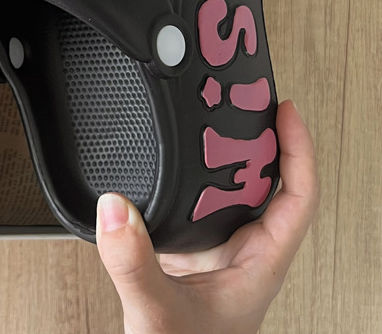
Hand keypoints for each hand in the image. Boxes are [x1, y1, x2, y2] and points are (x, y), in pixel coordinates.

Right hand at [96, 100, 317, 333]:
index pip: (297, 198)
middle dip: (261, 139)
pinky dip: (192, 177)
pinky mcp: (189, 255)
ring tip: (215, 120)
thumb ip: (135, 265)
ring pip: (233, 193)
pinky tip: (174, 164)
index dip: (298, 150)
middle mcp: (243, 255)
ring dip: (227, 156)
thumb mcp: (159, 317)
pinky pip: (199, 204)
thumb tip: (115, 209)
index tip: (284, 111)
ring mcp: (216, 254)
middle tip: (245, 101)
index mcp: (258, 266)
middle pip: (269, 184)